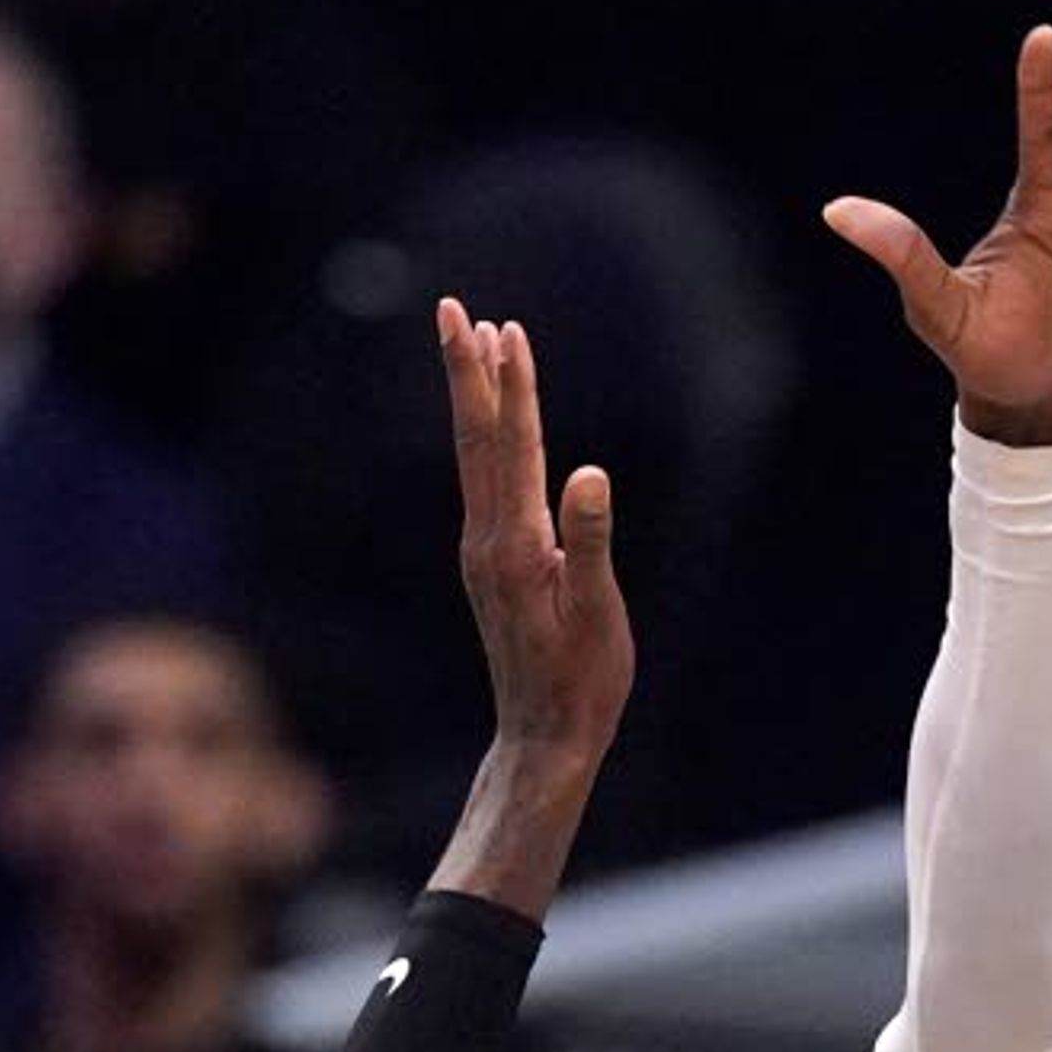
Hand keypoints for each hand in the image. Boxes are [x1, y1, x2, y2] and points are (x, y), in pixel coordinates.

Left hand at [441, 299, 630, 759]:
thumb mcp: (597, 614)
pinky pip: (485, 484)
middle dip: (467, 372)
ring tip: (477, 345)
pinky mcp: (491, 567)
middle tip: (454, 310)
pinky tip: (496, 427)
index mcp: (515, 547)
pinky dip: (488, 440)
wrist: (542, 741)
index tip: (504, 329)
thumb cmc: (581, 683)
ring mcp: (484, 554)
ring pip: (477, 458)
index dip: (511, 387)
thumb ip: (590, 542)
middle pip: (476, 440)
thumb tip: (589, 474)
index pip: (512, 448)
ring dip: (476, 398)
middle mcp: (487, 542)